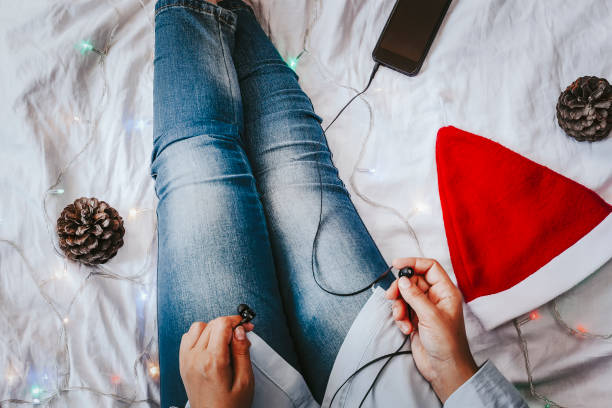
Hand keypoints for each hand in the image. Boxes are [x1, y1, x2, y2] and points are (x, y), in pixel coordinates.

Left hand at [179, 316, 254, 407]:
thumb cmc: (229, 407)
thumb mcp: (245, 381)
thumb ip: (242, 352)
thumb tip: (240, 331)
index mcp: (212, 362)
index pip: (222, 324)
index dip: (237, 321)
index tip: (246, 326)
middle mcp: (196, 358)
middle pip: (212, 323)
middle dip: (228, 325)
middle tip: (241, 335)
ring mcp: (186, 360)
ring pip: (198, 327)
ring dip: (213, 329)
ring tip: (224, 341)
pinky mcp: (182, 363)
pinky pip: (188, 337)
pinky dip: (199, 336)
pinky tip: (211, 345)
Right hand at [385, 258, 477, 402]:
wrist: (445, 369)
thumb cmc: (448, 344)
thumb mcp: (431, 316)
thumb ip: (415, 296)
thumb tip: (403, 280)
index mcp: (446, 292)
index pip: (430, 267)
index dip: (414, 262)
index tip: (397, 264)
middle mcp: (436, 298)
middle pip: (413, 281)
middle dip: (401, 289)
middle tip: (391, 296)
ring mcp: (425, 309)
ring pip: (406, 296)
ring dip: (399, 306)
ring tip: (402, 319)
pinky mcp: (417, 320)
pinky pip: (403, 310)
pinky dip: (401, 318)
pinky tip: (407, 329)